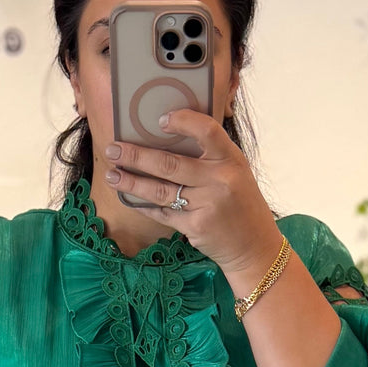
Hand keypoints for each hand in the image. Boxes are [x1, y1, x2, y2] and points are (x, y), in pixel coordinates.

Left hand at [103, 107, 281, 276]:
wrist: (255, 246)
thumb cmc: (241, 204)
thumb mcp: (235, 173)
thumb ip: (209, 157)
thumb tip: (165, 139)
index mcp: (231, 159)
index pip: (207, 131)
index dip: (183, 122)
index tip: (159, 120)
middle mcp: (220, 180)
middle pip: (170, 164)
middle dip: (136, 156)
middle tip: (113, 149)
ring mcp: (208, 205)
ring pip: (161, 190)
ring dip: (132, 182)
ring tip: (112, 175)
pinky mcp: (197, 227)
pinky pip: (164, 213)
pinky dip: (144, 206)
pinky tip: (129, 198)